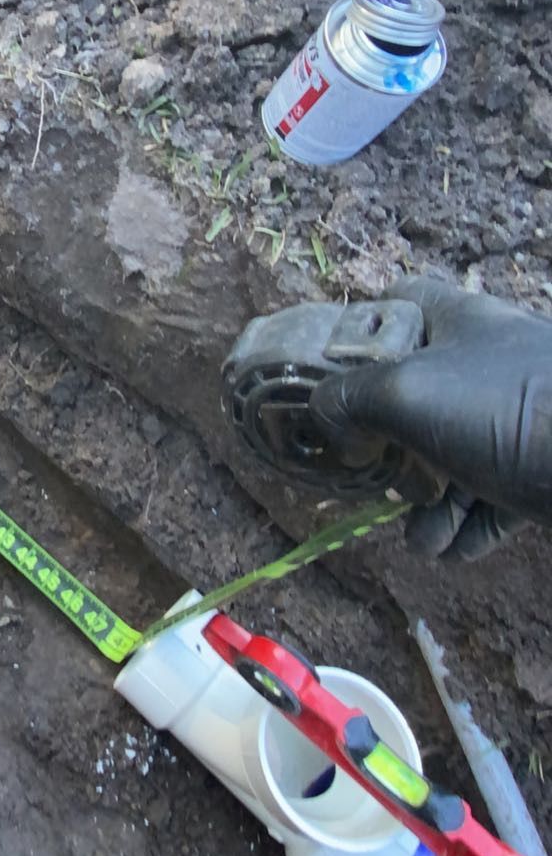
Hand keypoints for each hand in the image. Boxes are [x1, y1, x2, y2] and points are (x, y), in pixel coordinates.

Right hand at [309, 278, 551, 560]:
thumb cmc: (508, 410)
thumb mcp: (406, 390)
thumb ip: (348, 397)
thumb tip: (328, 419)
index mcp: (455, 322)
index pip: (392, 305)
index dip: (351, 340)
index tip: (324, 385)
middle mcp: (484, 365)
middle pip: (413, 397)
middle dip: (385, 449)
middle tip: (371, 479)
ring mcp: (516, 419)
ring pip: (450, 458)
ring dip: (426, 505)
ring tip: (422, 538)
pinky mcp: (540, 470)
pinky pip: (489, 499)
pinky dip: (467, 527)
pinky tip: (455, 549)